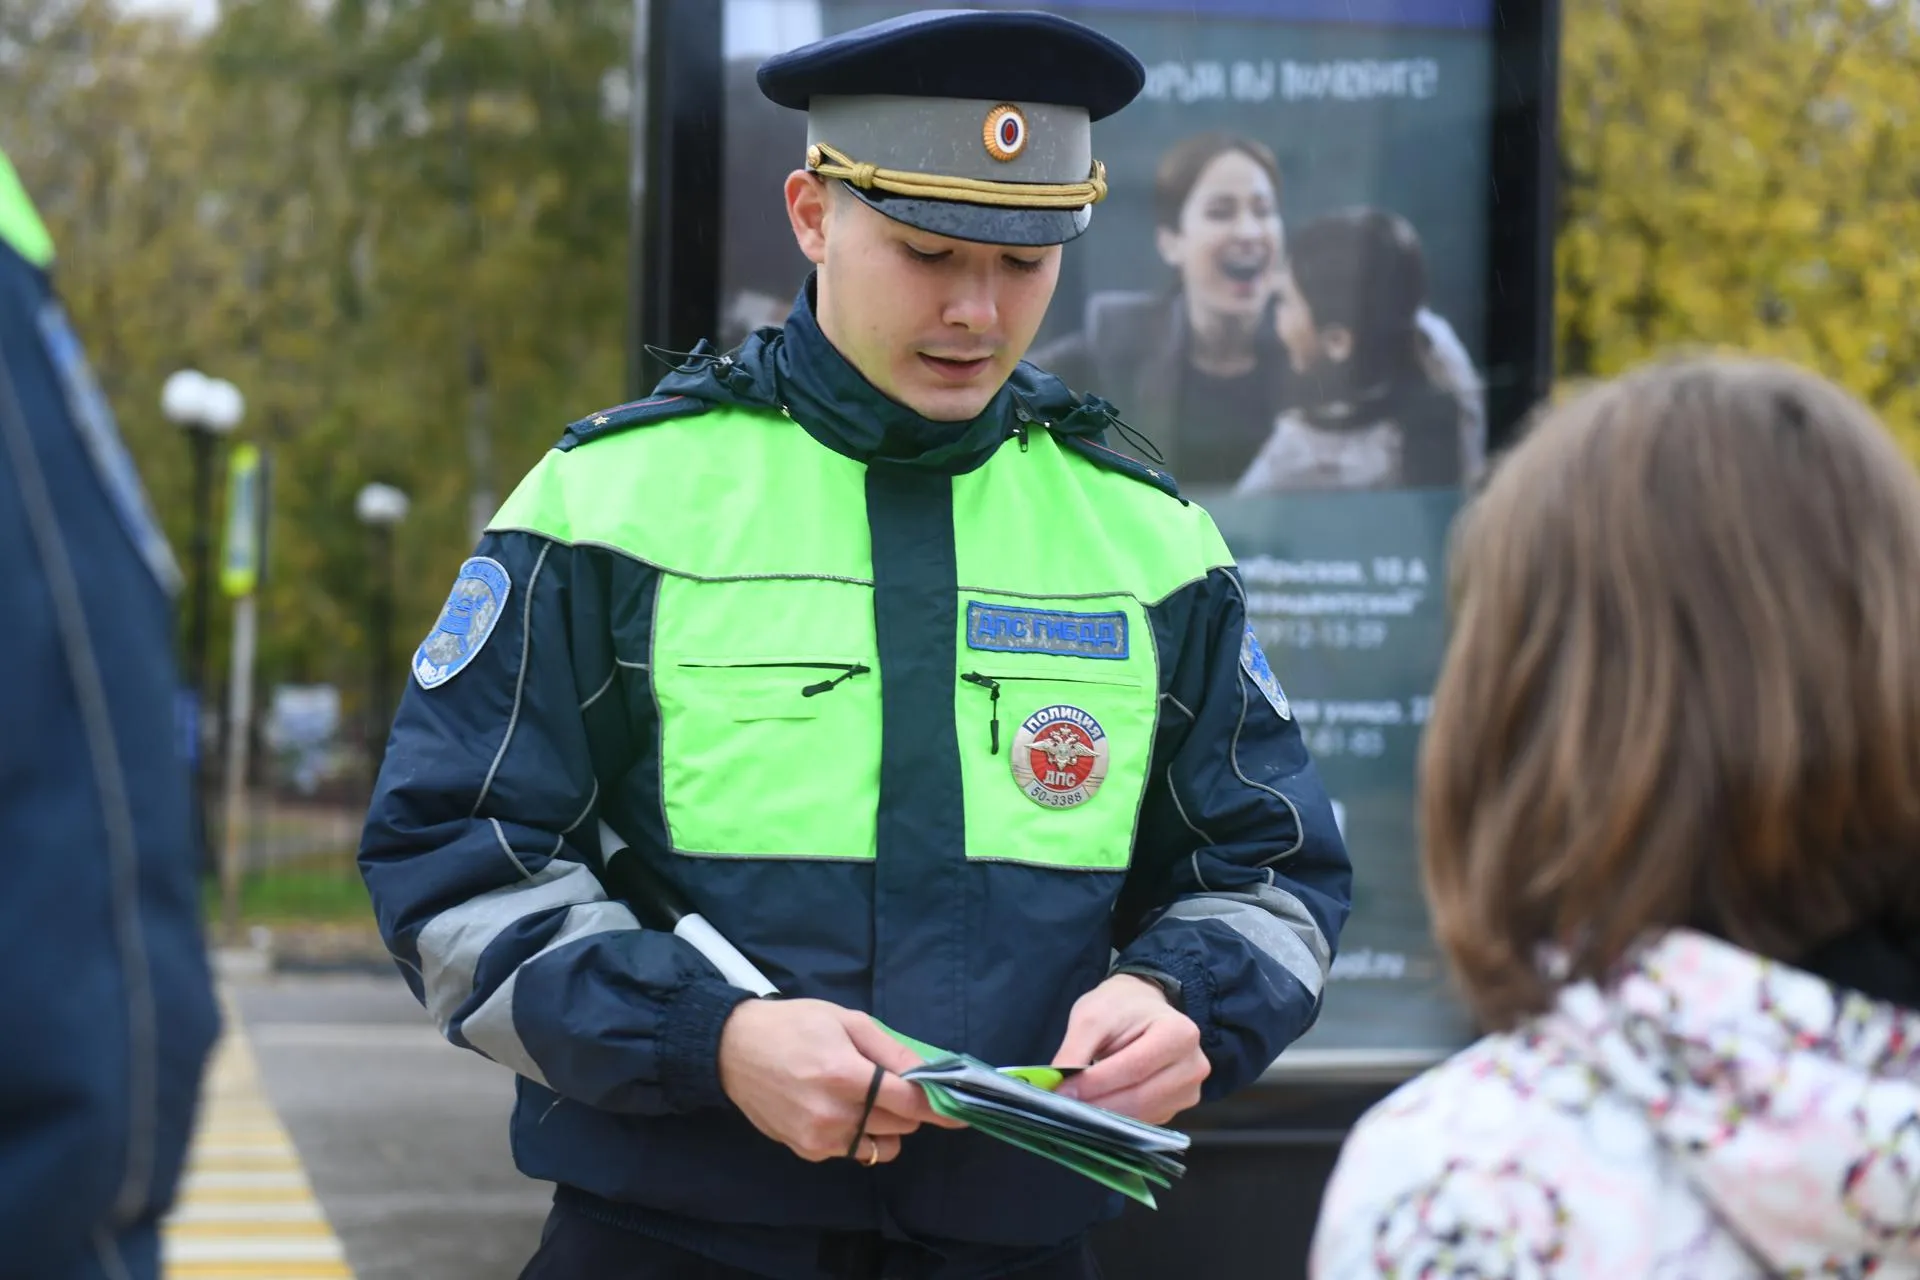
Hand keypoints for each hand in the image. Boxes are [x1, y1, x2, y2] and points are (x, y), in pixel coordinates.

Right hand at [717, 998, 961, 1164]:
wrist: (733, 1050)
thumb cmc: (794, 1026)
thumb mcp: (845, 1022)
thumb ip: (891, 1050)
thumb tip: (930, 1073)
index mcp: (843, 1074)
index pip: (909, 1103)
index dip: (939, 1106)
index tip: (962, 1112)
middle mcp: (832, 1114)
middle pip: (901, 1125)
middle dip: (906, 1107)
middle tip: (892, 1083)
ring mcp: (818, 1139)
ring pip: (882, 1146)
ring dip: (886, 1126)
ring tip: (864, 1098)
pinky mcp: (807, 1153)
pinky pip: (855, 1152)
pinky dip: (860, 1135)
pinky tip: (839, 1110)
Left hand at [1050, 974, 1208, 1125]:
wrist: (1143, 1006)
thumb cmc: (1120, 1007)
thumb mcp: (1092, 1016)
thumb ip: (1074, 1051)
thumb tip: (1056, 1088)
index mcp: (1178, 1034)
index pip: (1134, 1068)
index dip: (1096, 1084)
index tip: (1062, 1093)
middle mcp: (1193, 1066)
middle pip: (1141, 1097)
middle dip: (1098, 1105)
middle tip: (1063, 1108)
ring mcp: (1190, 1090)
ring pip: (1143, 1116)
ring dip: (1106, 1119)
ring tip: (1076, 1110)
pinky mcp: (1178, 1107)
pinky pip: (1146, 1122)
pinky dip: (1118, 1122)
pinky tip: (1097, 1112)